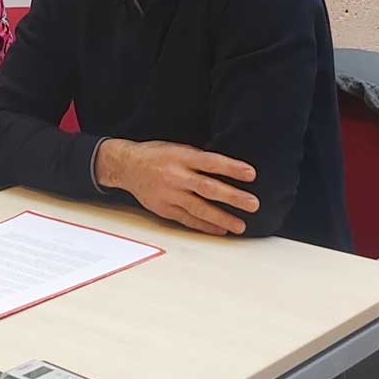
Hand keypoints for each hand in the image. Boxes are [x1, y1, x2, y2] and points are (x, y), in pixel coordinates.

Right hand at [93, 139, 258, 235]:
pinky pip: (187, 219)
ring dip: (222, 218)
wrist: (126, 166)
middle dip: (232, 197)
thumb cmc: (156, 154)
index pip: (211, 163)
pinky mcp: (164, 209)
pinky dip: (205, 226)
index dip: (231, 168)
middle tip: (253, 204)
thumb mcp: (178, 148)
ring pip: (199, 208)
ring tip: (240, 225)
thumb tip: (227, 169)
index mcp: (181, 157)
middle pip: (208, 188)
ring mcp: (169, 195)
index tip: (251, 174)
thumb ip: (199, 159)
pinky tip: (220, 230)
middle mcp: (176, 176)